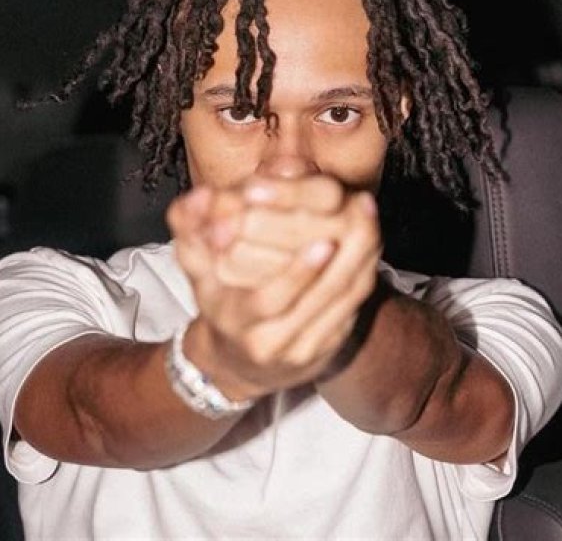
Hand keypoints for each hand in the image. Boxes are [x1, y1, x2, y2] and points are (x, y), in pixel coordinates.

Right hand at [165, 176, 381, 399]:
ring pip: (341, 305)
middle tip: (359, 215)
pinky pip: (351, 310)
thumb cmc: (219, 302)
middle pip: (316, 303)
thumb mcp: (196, 269)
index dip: (297, 275)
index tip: (324, 241)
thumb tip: (200, 195)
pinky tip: (372, 244)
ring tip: (369, 222)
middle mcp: (268, 344)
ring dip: (360, 261)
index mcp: (232, 320)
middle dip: (343, 260)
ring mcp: (302, 350)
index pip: (267, 302)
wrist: (239, 365)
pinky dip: (364, 275)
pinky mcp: (327, 349)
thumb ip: (189, 229)